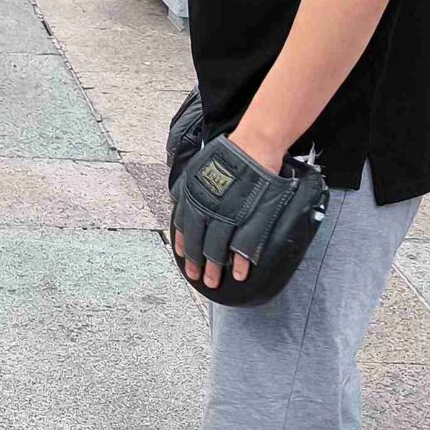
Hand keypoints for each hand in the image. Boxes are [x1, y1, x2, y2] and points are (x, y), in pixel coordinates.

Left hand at [170, 123, 286, 287]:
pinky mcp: (250, 220)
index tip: (183, 256)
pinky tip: (239, 274)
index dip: (183, 244)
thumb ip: (186, 189)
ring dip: (215, 268)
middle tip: (197, 276)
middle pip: (198, 243)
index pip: (184, 228)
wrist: (253, 147)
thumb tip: (176, 202)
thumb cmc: (226, 155)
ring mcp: (229, 217)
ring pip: (217, 249)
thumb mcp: (195, 169)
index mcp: (193, 198)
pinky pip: (242, 247)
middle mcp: (207, 210)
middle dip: (196, 263)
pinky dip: (240, 263)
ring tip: (214, 281)